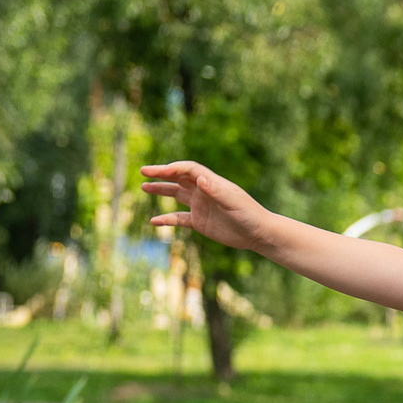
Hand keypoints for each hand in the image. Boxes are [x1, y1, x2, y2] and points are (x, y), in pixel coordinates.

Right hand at [141, 161, 278, 253]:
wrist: (258, 234)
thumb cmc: (249, 214)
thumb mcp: (233, 202)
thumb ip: (216, 191)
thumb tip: (199, 179)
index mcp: (211, 183)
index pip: (188, 170)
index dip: (172, 168)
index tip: (157, 171)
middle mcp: (203, 192)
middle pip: (178, 178)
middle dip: (161, 174)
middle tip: (144, 171)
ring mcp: (200, 206)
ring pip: (176, 194)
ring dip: (160, 190)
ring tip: (144, 187)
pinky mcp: (199, 222)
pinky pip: (178, 218)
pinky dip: (166, 219)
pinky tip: (154, 221)